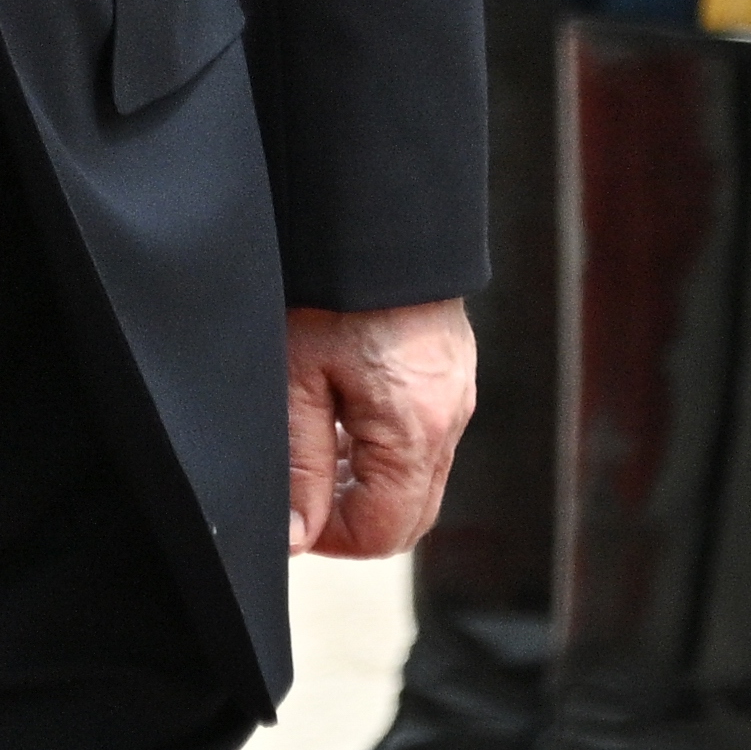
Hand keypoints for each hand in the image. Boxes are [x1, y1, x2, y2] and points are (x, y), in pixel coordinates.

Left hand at [287, 298, 472, 556]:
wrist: (378, 211)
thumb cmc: (332, 288)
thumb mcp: (297, 379)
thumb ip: (300, 467)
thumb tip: (299, 537)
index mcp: (416, 431)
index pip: (384, 533)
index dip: (330, 538)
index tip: (291, 515)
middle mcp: (451, 419)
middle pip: (411, 514)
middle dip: (354, 516)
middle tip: (302, 489)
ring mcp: (459, 393)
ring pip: (420, 477)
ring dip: (369, 481)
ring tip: (315, 442)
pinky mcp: (453, 371)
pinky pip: (426, 436)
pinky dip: (387, 445)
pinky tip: (343, 409)